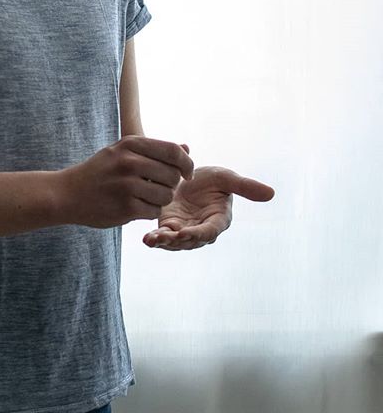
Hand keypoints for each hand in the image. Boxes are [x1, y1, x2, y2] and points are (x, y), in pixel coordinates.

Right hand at [58, 136, 193, 228]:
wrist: (67, 193)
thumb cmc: (100, 172)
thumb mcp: (123, 152)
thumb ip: (155, 150)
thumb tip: (187, 149)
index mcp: (130, 144)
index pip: (173, 151)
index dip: (186, 164)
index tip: (186, 174)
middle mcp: (129, 162)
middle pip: (173, 175)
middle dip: (171, 185)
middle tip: (156, 188)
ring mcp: (126, 185)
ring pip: (166, 196)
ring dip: (160, 200)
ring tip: (144, 198)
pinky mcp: (125, 207)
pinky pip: (154, 212)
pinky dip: (148, 212)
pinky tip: (134, 207)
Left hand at [142, 166, 274, 250]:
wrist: (186, 174)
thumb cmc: (211, 178)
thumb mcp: (227, 178)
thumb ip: (245, 187)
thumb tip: (272, 193)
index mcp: (218, 220)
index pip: (210, 231)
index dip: (198, 233)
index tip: (185, 232)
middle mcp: (201, 230)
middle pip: (190, 241)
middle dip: (177, 241)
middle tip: (165, 237)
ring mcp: (184, 230)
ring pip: (175, 243)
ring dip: (164, 243)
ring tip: (152, 240)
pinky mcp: (168, 227)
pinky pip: (163, 237)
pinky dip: (155, 239)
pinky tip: (147, 239)